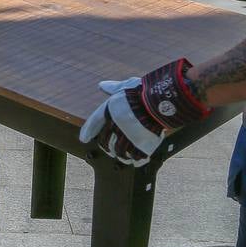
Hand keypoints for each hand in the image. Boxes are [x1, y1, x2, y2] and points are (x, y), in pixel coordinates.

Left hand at [79, 59, 208, 166]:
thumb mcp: (126, 86)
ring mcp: (129, 137)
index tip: (84, 139)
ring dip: (120, 156)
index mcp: (110, 111)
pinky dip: (135, 161)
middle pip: (106, 142)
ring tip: (122, 157)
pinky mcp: (142, 146)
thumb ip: (114, 88)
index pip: (94, 123)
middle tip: (109, 149)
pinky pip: (136, 158)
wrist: (162, 100)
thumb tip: (102, 85)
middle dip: (107, 147)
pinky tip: (135, 161)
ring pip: (120, 153)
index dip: (88, 132)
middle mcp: (116, 126)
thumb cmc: (143, 91)